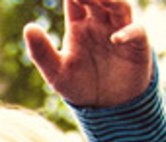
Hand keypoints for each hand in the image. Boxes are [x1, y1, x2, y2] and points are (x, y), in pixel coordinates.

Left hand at [25, 0, 152, 107]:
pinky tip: (115, 38)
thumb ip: (41, 51)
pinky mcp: (137, 45)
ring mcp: (120, 30)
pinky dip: (128, 32)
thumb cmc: (79, 85)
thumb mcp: (56, 72)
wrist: (106, 107)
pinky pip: (136, 31)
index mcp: (78, 24)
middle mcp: (100, 22)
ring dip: (111, 0)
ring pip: (119, 6)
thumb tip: (28, 27)